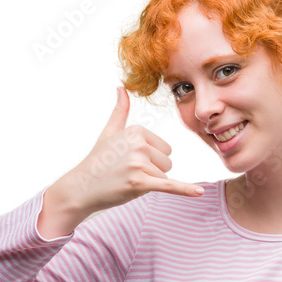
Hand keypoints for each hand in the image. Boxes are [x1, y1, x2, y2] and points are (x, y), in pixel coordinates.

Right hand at [55, 86, 204, 219]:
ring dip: (148, 182)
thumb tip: (121, 87)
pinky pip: (169, 185)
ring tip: (126, 180)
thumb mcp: (109, 132)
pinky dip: (185, 190)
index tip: (128, 160)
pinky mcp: (140, 182)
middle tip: (127, 172)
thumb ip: (120, 111)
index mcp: (136, 130)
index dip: (150, 159)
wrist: (82, 187)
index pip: (165, 149)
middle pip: (167, 162)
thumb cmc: (98, 161)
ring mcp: (139, 163)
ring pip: (164, 175)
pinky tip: (199, 193)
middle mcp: (139, 144)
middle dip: (151, 172)